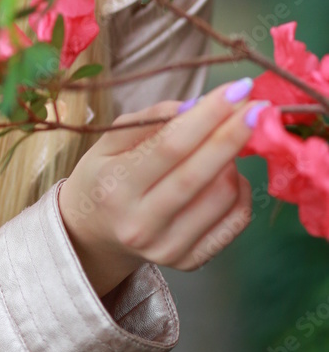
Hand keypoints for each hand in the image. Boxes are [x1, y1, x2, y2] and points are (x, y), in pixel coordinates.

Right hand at [57, 79, 264, 297]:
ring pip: (223, 196)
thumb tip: (198, 105)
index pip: (171, 145)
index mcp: (116, 186)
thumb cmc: (104, 175)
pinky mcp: (189, 262)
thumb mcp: (110, 140)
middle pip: (200, 174)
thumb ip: (152, 119)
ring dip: (233, 160)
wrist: (92, 233)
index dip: (208, 115)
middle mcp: (141, 224)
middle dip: (233, 134)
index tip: (236, 89)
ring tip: (221, 144)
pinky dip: (241, 190)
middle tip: (258, 106)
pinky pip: (235, 222)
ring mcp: (167, 249)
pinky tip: (227, 173)